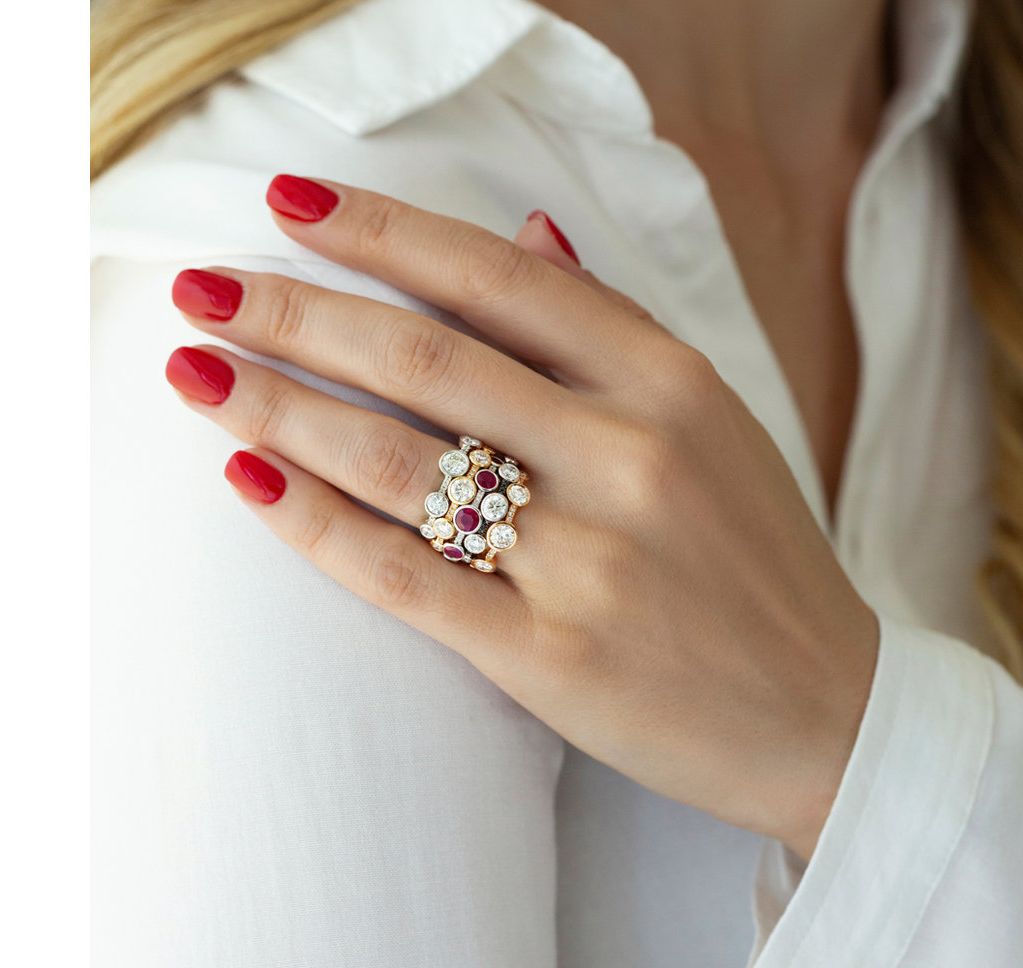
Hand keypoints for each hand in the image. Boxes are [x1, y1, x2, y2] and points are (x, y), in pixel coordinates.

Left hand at [161, 175, 878, 857]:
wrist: (827, 714)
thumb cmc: (756, 556)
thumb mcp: (714, 418)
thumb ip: (614, 325)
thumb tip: (524, 230)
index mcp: (668, 381)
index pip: (496, 277)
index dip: (380, 233)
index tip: (288, 204)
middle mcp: (628, 456)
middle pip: (424, 360)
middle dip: (295, 314)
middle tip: (202, 290)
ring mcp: (587, 559)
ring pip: (395, 462)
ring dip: (277, 407)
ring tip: (195, 370)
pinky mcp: (549, 655)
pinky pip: (401, 575)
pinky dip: (313, 522)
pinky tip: (247, 476)